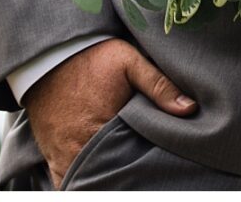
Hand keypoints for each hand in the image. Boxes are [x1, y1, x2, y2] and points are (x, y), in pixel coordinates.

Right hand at [26, 38, 194, 188]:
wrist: (50, 56)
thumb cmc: (94, 59)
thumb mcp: (130, 62)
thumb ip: (160, 86)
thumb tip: (190, 109)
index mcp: (104, 128)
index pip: (128, 162)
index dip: (142, 169)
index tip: (153, 169)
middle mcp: (80, 149)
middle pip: (107, 177)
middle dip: (123, 178)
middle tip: (139, 175)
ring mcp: (64, 156)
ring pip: (85, 183)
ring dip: (102, 181)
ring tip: (121, 179)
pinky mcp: (52, 158)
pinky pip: (63, 184)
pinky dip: (78, 185)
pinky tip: (96, 181)